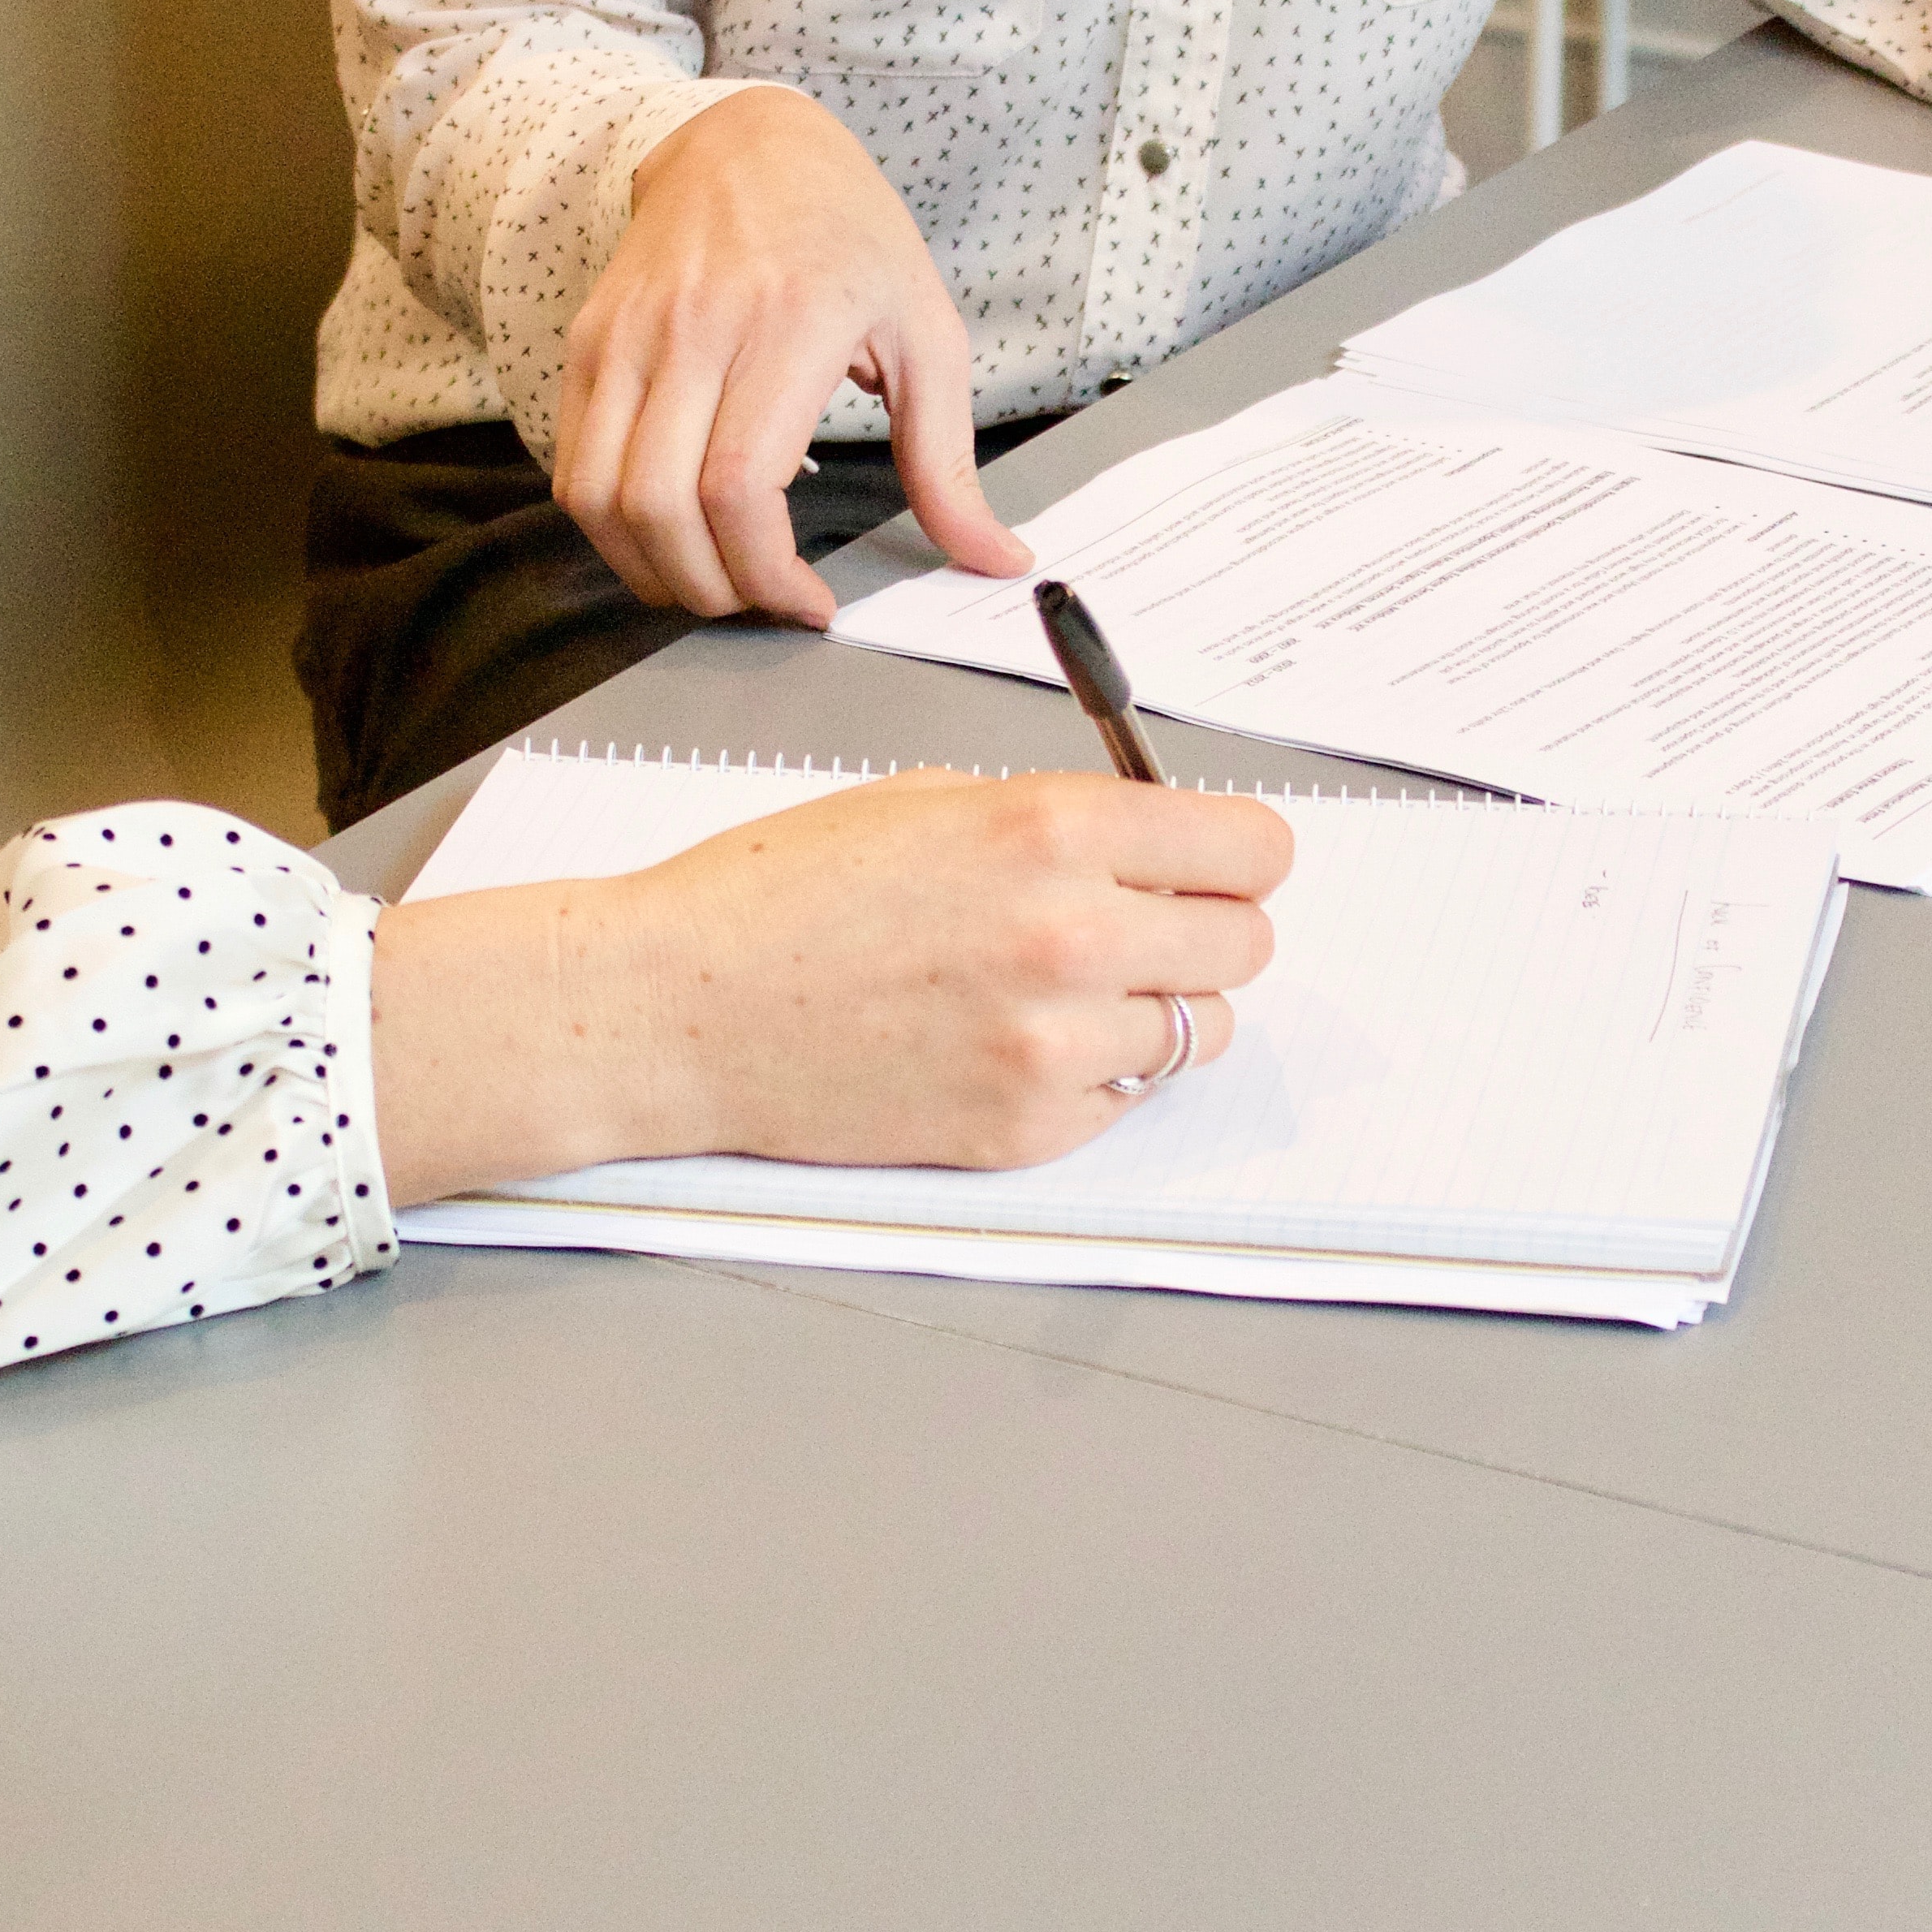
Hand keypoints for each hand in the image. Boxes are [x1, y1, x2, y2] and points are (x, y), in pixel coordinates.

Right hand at [367, 771, 1291, 1199]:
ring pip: (1198, 1032)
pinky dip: (1090, 1078)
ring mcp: (1053, 1045)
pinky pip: (1123, 1101)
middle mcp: (1073, 936)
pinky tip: (1007, 1045)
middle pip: (1245, 944)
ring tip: (1064, 993)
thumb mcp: (930, 801)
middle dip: (1200, 930)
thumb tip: (1156, 844)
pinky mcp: (1024, 1129)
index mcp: (1053, 830)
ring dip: (1153, 1010)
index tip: (1214, 864)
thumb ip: (1059, 819)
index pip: (1253, 850)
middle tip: (1138, 928)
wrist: (677, 1007)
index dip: (1235, 855)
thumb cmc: (781, 894)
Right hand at [553, 87, 1032, 628]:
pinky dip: (612, 527)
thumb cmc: (847, 236)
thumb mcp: (926, 333)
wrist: (747, 143)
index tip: (809, 602)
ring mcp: (627, 335)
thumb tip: (996, 558)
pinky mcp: (588, 343)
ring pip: (599, 498)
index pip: (739, 485)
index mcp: (789, 323)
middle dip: (710, 589)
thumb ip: (950, 461)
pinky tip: (668, 535)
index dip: (766, 573)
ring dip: (650, 570)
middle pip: (660, 507)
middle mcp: (694, 327)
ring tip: (712, 580)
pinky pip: (573, 466)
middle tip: (760, 602)